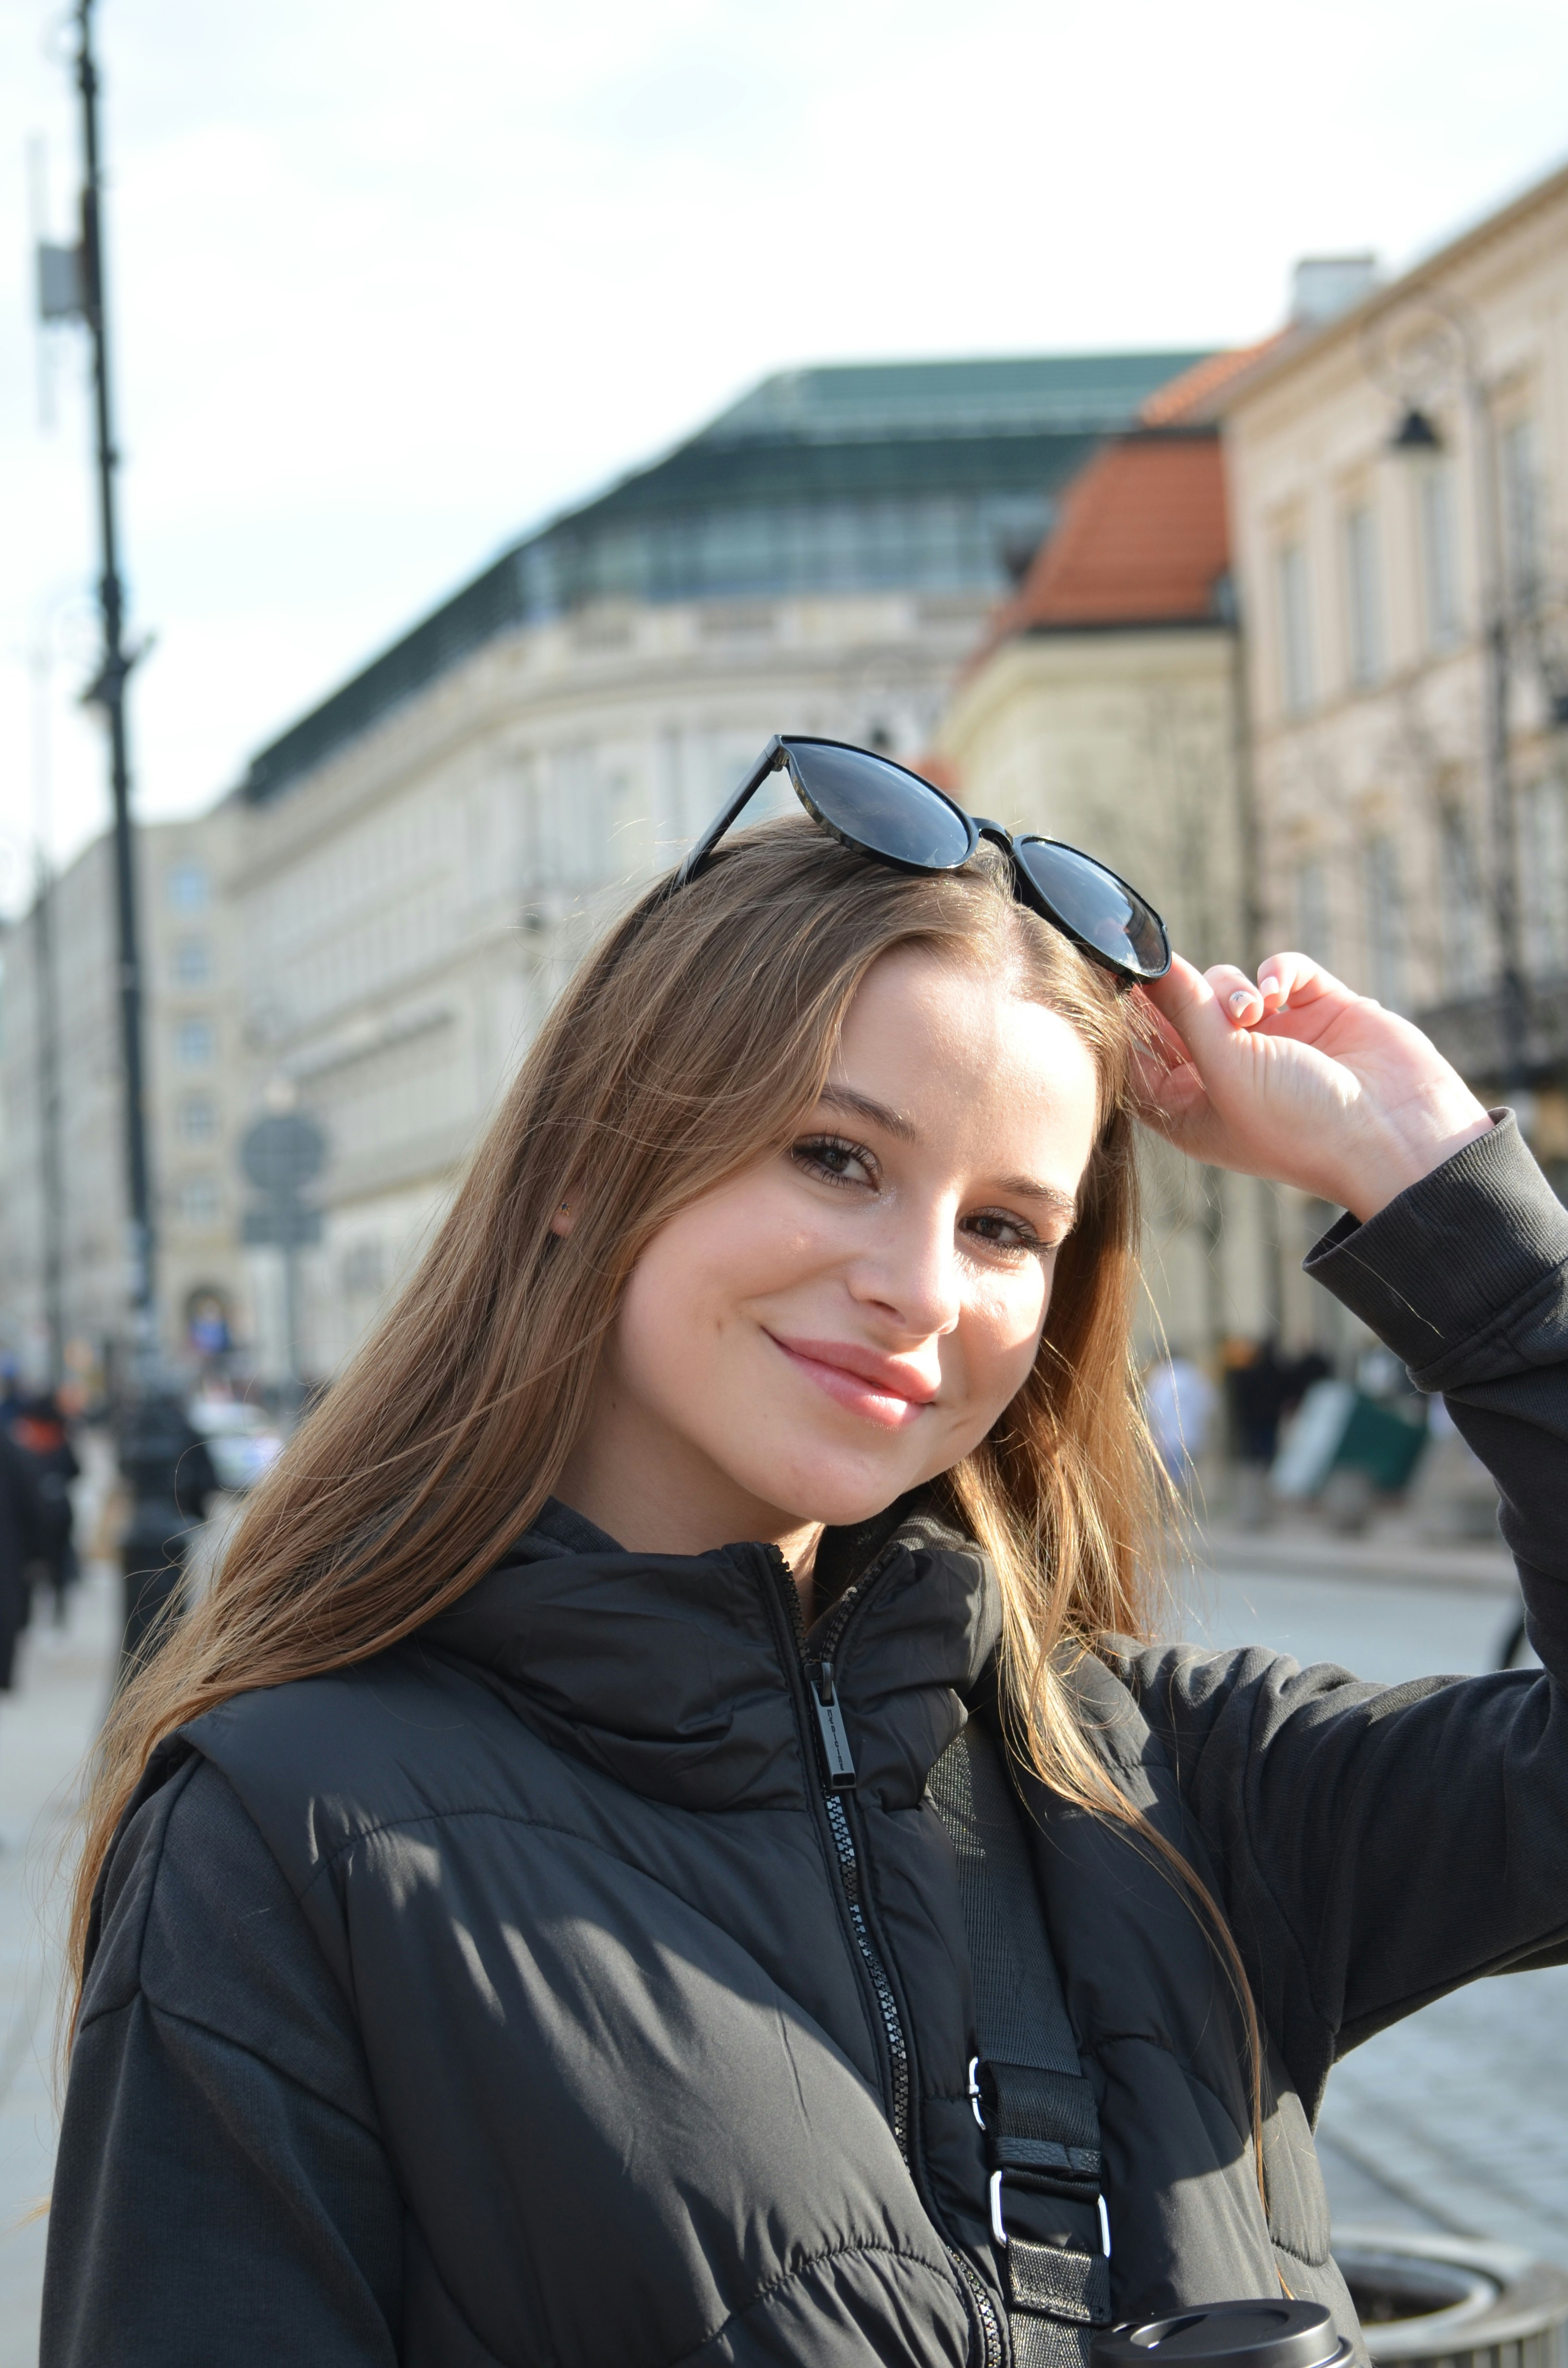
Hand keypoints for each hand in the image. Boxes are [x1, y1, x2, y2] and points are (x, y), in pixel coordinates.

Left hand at [1134, 951, 1493, 1220]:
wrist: (1397, 1135)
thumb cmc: (1301, 1125)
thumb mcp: (1226, 1068)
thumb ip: (1184, 1009)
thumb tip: (1147, 962)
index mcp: (1190, 1107)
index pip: (1140, 1052)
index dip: (1128, 1015)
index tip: (1113, 970)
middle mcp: (1227, 1074)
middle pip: (1180, 1012)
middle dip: (1187, 999)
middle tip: (1200, 1001)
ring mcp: (1275, 1040)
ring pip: (1227, 985)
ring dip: (1233, 989)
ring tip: (1255, 1013)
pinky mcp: (1318, 1011)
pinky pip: (1281, 971)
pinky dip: (1277, 973)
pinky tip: (1280, 992)